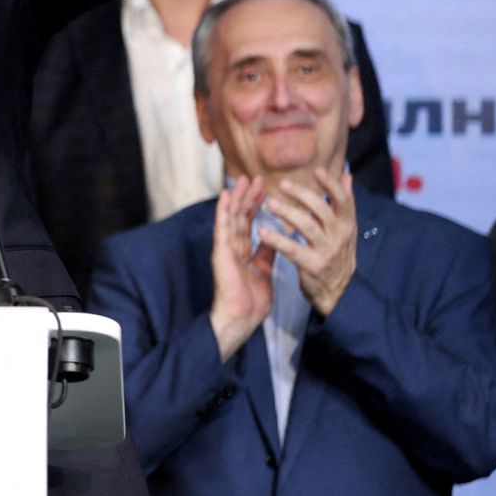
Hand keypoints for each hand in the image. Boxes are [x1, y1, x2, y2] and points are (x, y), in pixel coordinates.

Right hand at [209, 175, 273, 361]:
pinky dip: (224, 211)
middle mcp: (232, 247)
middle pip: (240, 216)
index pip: (249, 223)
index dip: (256, 205)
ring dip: (237, 197)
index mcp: (243, 252)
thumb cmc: (252, 301)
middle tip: (255, 177)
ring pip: (231, 218)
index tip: (264, 188)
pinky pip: (223, 228)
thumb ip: (267, 254)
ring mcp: (225, 248)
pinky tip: (226, 196)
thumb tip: (275, 238)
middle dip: (248, 196)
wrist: (242, 318)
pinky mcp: (221, 253)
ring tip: (243, 179)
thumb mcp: (265, 272)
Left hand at [259, 168, 357, 316]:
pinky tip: (262, 231)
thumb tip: (346, 175)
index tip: (316, 171)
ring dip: (287, 212)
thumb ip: (344, 204)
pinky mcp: (313, 265)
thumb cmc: (337, 254)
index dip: (331, 184)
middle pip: (322, 209)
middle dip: (302, 195)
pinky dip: (276, 239)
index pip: (343, 200)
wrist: (339, 292)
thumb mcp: (345, 229)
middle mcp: (340, 236)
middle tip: (283, 184)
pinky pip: (292, 249)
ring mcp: (327, 251)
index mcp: (348, 224)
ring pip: (307, 226)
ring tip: (269, 204)